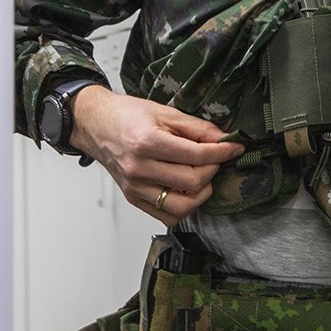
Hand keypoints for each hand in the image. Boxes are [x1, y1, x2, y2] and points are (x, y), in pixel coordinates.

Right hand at [70, 85, 244, 226]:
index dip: (223, 152)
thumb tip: (225, 140)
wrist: (96, 124)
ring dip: (200, 194)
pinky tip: (185, 189)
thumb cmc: (127, 116)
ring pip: (182, 208)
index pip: (198, 157)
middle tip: (215, 159)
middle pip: (193, 183)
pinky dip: (183, 207)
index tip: (234, 148)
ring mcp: (135, 187)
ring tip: (201, 176)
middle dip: (213, 170)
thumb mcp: (166, 113)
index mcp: (148, 144)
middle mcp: (139, 169)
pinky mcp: (133, 198)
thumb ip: (199, 128)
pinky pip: (166, 216)